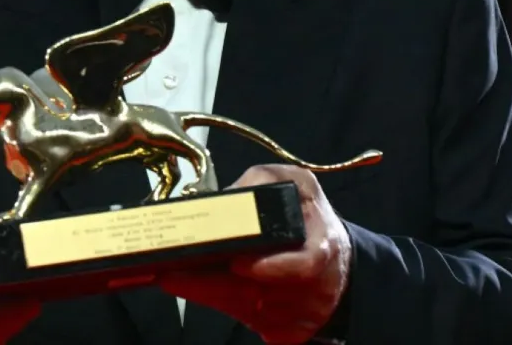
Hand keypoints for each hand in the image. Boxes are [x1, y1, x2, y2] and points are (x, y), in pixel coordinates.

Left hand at [159, 165, 351, 344]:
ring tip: (173, 278)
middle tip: (172, 274)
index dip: (273, 268)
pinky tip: (199, 290)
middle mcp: (314, 289)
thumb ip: (264, 180)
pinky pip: (251, 323)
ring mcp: (301, 315)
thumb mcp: (297, 183)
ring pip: (248, 312)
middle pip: (261, 295)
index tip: (237, 263)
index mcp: (321, 248)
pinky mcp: (289, 334)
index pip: (302, 266)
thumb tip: (227, 195)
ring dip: (210, 296)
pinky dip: (224, 306)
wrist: (339, 264)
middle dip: (213, 286)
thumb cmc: (311, 218)